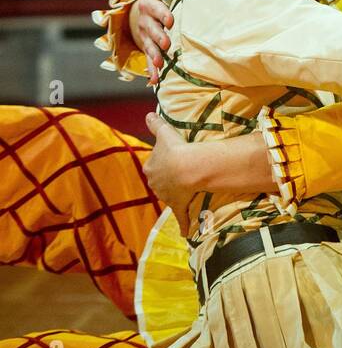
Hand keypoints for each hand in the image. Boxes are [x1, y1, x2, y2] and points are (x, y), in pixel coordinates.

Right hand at [129, 0, 174, 83]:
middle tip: (166, 44)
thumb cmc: (161, 0)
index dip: (161, 13)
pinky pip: (148, 62)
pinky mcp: (147, 49)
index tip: (171, 19)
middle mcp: (145, 22)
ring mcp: (144, 37)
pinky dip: (151, 72)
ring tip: (158, 63)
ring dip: (153, 55)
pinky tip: (154, 81)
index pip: (154, 8)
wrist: (145, 14)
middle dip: (158, 36)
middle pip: (150, 29)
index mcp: (149, 6)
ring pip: (148, 46)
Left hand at [144, 112, 194, 233]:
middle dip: (167, 179)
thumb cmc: (174, 149)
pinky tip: (186, 233)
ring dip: (176, 195)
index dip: (161, 162)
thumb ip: (155, 124)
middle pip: (160, 182)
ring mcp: (166, 196)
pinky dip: (183, 225)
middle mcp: (155, 184)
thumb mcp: (164, 133)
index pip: (153, 165)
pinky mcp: (178, 206)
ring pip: (170, 196)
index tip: (170, 159)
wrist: (186, 168)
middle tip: (180, 174)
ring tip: (187, 191)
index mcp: (150, 168)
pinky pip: (181, 217)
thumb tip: (148, 114)